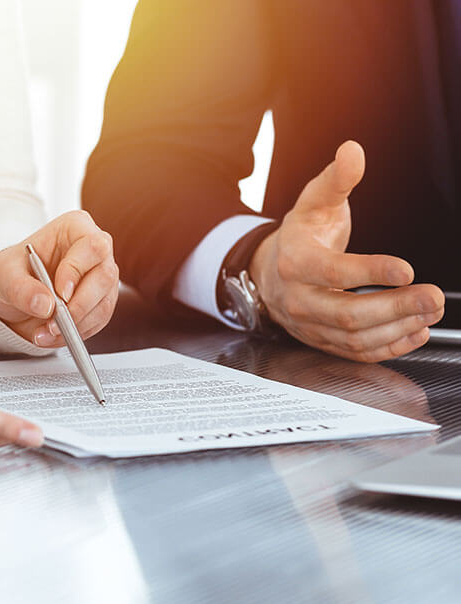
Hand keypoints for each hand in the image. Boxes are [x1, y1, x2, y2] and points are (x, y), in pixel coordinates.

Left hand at [0, 210, 118, 347]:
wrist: (12, 294)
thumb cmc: (11, 273)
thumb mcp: (5, 276)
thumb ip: (22, 288)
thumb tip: (45, 305)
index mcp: (76, 228)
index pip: (92, 246)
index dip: (78, 270)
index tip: (60, 294)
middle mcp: (95, 251)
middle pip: (105, 276)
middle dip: (79, 305)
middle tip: (53, 322)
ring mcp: (102, 278)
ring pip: (104, 303)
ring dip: (75, 325)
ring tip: (44, 333)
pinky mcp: (101, 302)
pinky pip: (98, 321)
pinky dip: (76, 333)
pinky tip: (53, 335)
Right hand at [249, 141, 444, 361]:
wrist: (271, 272)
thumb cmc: (299, 236)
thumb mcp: (312, 202)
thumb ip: (336, 179)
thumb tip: (353, 150)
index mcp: (294, 262)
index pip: (332, 273)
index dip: (371, 272)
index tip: (407, 269)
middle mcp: (298, 298)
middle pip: (346, 314)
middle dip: (395, 308)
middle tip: (432, 296)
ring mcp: (309, 324)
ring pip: (355, 337)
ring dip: (398, 328)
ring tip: (431, 311)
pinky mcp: (321, 339)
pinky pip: (355, 352)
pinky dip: (389, 347)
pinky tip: (415, 331)